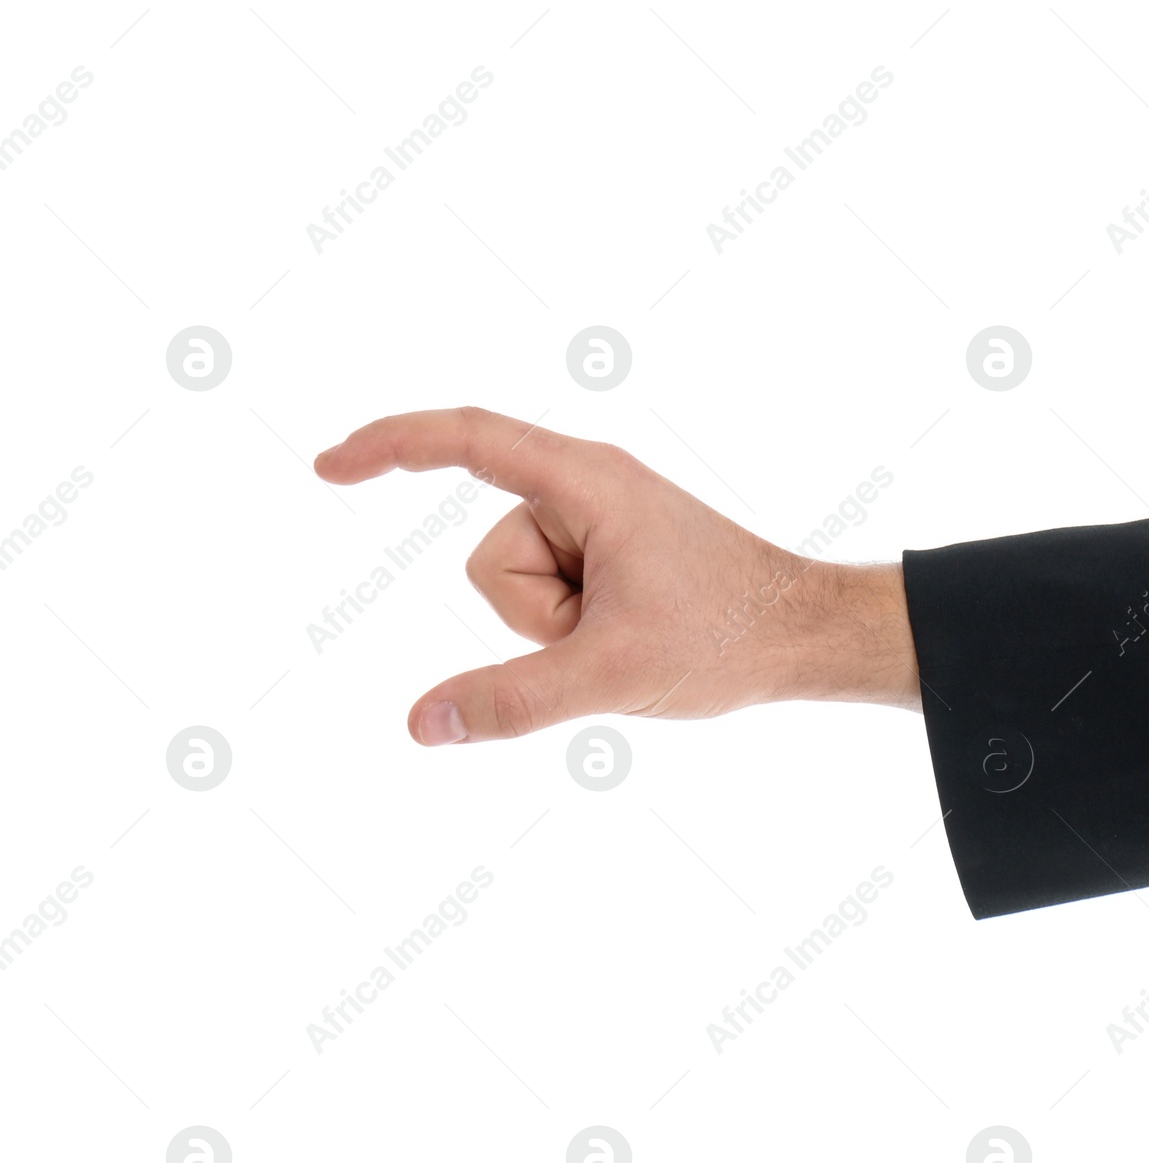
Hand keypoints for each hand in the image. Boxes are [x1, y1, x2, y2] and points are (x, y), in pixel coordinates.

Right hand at [314, 407, 921, 744]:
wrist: (806, 635)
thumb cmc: (727, 636)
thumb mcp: (610, 673)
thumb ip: (510, 700)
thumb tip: (419, 723)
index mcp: (585, 480)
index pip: (464, 439)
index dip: (388, 446)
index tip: (327, 467)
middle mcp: (586, 484)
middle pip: (490, 556)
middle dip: (534, 615)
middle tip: (612, 630)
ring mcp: (598, 518)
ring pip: (518, 585)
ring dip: (561, 626)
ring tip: (630, 630)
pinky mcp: (609, 548)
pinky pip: (550, 593)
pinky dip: (574, 626)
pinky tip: (631, 633)